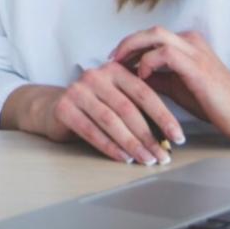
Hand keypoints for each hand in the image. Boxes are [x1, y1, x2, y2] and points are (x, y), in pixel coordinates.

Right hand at [44, 60, 185, 164]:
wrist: (52, 106)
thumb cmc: (94, 104)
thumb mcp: (117, 97)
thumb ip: (138, 106)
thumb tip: (169, 134)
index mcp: (114, 69)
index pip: (144, 93)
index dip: (163, 117)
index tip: (177, 137)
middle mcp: (95, 76)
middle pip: (128, 109)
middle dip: (149, 136)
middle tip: (162, 155)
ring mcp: (77, 90)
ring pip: (111, 121)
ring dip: (132, 144)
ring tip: (146, 159)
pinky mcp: (64, 107)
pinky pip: (91, 131)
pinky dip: (110, 147)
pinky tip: (124, 158)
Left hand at [110, 27, 229, 144]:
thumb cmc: (213, 101)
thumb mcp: (177, 87)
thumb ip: (156, 77)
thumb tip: (130, 75)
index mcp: (186, 44)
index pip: (151, 36)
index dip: (130, 46)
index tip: (114, 60)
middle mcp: (190, 42)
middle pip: (150, 31)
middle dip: (126, 43)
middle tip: (112, 60)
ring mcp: (195, 52)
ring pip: (155, 36)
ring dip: (133, 49)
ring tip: (121, 65)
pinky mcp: (197, 67)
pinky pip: (166, 54)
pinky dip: (149, 62)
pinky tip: (143, 76)